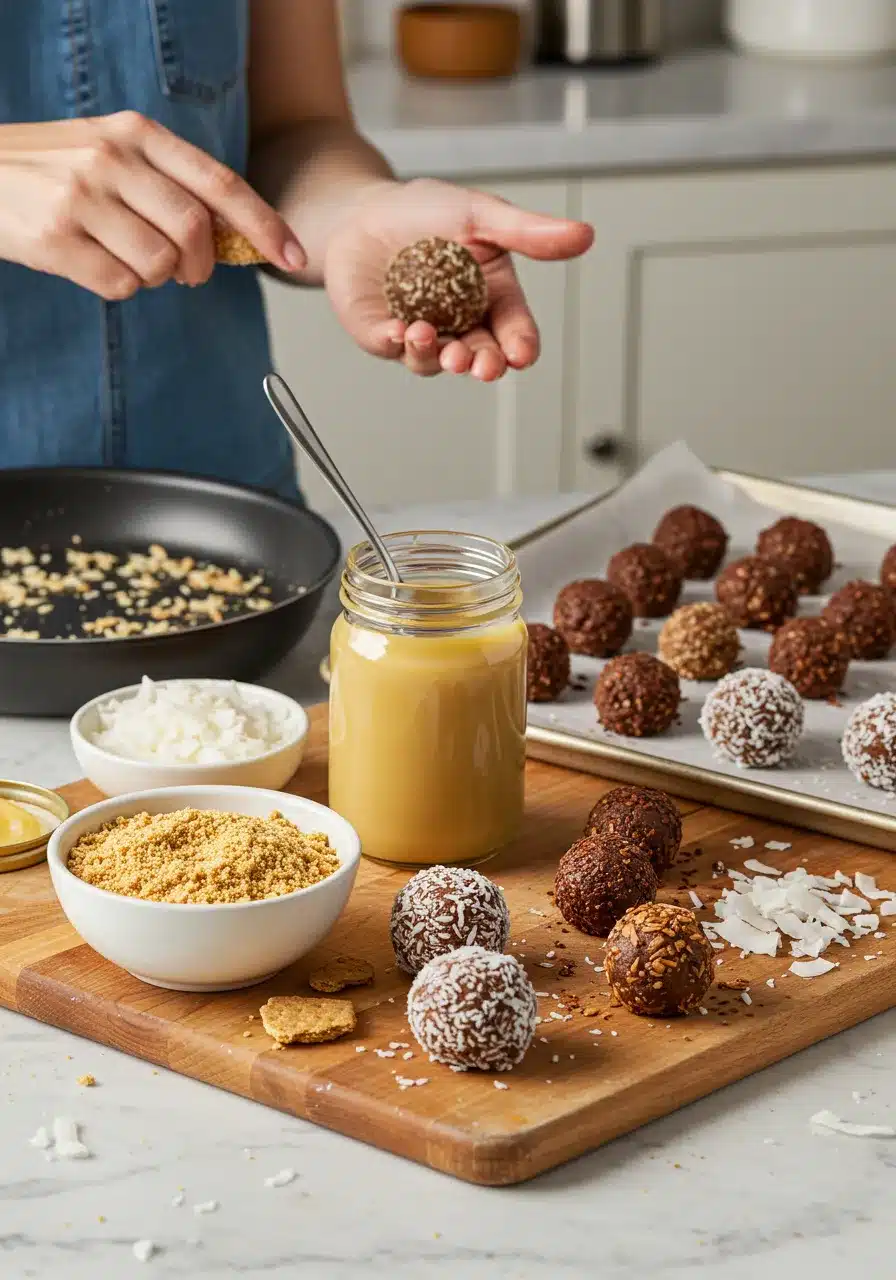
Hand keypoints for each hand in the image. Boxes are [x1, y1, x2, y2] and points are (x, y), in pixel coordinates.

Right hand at [0, 114, 304, 298]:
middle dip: (202, 266)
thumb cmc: (53, 171)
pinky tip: (94, 264)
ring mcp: (82, 198)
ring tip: (126, 258)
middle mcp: (112, 160)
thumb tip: (236, 234)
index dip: (264, 223)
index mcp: (136, 134)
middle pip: (195, 232)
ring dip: (155, 278)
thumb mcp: (112, 152)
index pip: (219, 182)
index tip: (294, 257)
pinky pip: (120, 286)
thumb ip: (169, 182)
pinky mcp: (56, 238)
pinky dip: (118, 288)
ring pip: (160, 265)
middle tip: (189, 273)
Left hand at [323, 178, 592, 379]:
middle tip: (482, 364)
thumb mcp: (482, 215)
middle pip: (479, 356)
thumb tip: (584, 235)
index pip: (514, 331)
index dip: (520, 346)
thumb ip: (528, 232)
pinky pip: (390, 347)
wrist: (364, 210)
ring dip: (435, 355)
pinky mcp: (380, 333)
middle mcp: (459, 324)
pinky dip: (395, 343)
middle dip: (483, 363)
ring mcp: (421, 333)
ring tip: (430, 337)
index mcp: (492, 299)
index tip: (521, 354)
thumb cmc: (427, 211)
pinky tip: (399, 332)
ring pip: (434, 361)